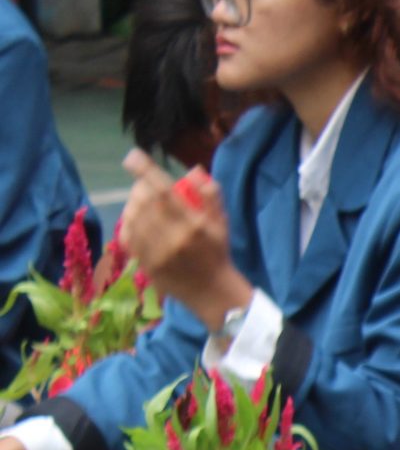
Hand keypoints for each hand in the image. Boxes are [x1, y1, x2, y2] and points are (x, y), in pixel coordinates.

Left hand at [119, 150, 251, 328]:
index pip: (165, 192)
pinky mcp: (146, 264)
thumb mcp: (221, 224)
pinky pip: (128, 236)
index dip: (146, 172)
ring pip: (133, 217)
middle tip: (144, 184)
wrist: (212, 293)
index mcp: (194, 226)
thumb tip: (195, 169)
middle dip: (140, 187)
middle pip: (144, 201)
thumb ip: (210, 196)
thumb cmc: (217, 254)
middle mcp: (173, 238)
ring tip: (140, 202)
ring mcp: (157, 252)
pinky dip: (128, 222)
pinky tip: (134, 220)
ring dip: (132, 204)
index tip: (132, 156)